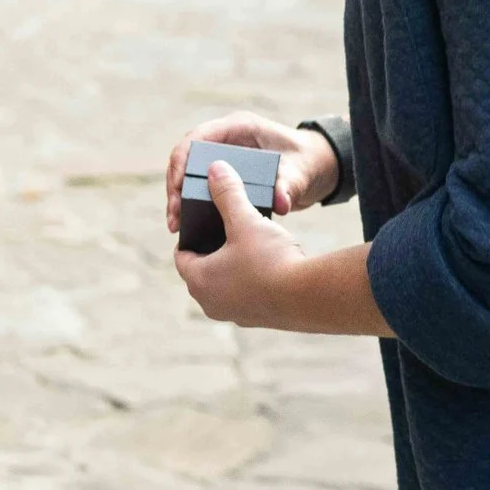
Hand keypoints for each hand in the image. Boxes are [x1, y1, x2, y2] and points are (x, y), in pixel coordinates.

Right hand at [161, 110, 336, 235]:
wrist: (315, 168)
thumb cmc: (308, 163)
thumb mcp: (301, 174)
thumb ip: (289, 186)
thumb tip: (280, 203)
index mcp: (239, 127)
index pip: (198, 137)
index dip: (183, 161)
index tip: (179, 188)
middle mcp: (224, 137)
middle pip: (185, 156)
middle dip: (175, 185)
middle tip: (174, 215)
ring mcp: (221, 154)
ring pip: (185, 172)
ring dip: (177, 197)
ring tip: (175, 225)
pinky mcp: (221, 172)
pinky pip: (196, 184)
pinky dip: (187, 202)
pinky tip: (184, 224)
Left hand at [174, 161, 310, 324]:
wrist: (308, 297)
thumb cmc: (270, 259)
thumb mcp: (246, 220)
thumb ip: (228, 193)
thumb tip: (215, 168)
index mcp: (198, 280)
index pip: (182, 255)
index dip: (190, 236)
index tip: (203, 223)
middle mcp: (209, 303)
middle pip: (201, 271)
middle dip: (211, 251)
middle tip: (226, 231)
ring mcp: (233, 315)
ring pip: (223, 286)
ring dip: (231, 268)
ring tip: (248, 246)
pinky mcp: (257, 321)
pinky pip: (246, 297)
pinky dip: (251, 282)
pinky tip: (269, 266)